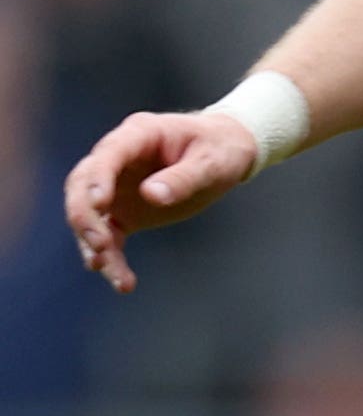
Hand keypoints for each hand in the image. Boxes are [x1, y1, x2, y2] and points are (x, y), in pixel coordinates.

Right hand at [62, 111, 259, 292]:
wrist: (227, 153)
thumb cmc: (221, 149)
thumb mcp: (213, 161)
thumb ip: (184, 177)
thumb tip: (151, 195)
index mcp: (138, 135)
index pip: (106, 156)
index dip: (97, 179)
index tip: (100, 204)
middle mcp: (118, 159)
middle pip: (82, 185)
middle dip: (84, 215)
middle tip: (99, 243)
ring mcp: (116, 186)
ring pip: (89, 214)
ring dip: (92, 243)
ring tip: (105, 268)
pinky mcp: (123, 211)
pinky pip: (109, 235)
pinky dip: (111, 257)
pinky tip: (122, 281)